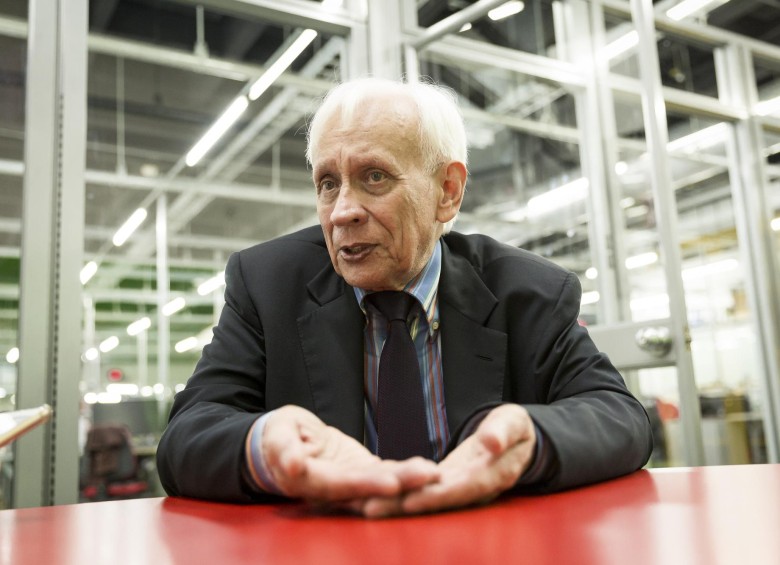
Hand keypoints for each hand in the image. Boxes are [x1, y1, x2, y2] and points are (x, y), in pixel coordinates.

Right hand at [261, 405, 438, 502]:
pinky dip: (406, 472)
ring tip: (435, 473)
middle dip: (401, 484)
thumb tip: (291, 466)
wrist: (283, 441)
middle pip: (370, 489)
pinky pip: (385, 473)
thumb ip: (284, 450)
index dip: (367, 485)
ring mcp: (350, 482)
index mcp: (312, 482)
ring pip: (382, 482)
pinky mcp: (360, 472)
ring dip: (409, 480)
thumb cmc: (275, 436)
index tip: (392, 483)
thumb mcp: (276, 437)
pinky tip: (429, 470)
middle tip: (429, 476)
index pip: (342, 485)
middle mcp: (334, 490)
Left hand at [359, 404, 536, 517]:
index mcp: (493, 475)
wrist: (517, 441)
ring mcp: (458, 488)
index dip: (436, 495)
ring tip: (364, 506)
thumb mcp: (514, 422)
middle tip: (371, 508)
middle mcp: (473, 488)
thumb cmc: (515, 428)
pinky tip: (374, 496)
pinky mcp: (446, 483)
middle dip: (405, 506)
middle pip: (437, 500)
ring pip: (425, 499)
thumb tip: (492, 444)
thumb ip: (503, 432)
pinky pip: (422, 490)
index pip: (462, 488)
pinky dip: (400, 494)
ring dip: (396, 504)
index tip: (410, 500)